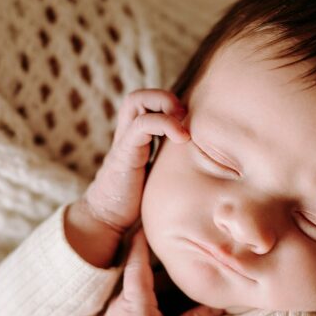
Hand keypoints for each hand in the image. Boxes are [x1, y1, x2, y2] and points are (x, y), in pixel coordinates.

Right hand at [86, 88, 188, 234]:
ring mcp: (124, 142)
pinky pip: (141, 124)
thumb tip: (209, 169)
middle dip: (165, 98)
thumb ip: (173, 164)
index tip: (189, 125)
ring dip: (164, 104)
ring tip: (182, 126)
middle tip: (185, 119)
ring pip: (136, 100)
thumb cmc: (136, 203)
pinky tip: (182, 138)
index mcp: (137, 139)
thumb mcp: (160, 177)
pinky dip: (164, 123)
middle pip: (139, 96)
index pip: (149, 105)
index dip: (170, 105)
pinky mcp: (124, 153)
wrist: (107, 220)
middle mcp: (128, 135)